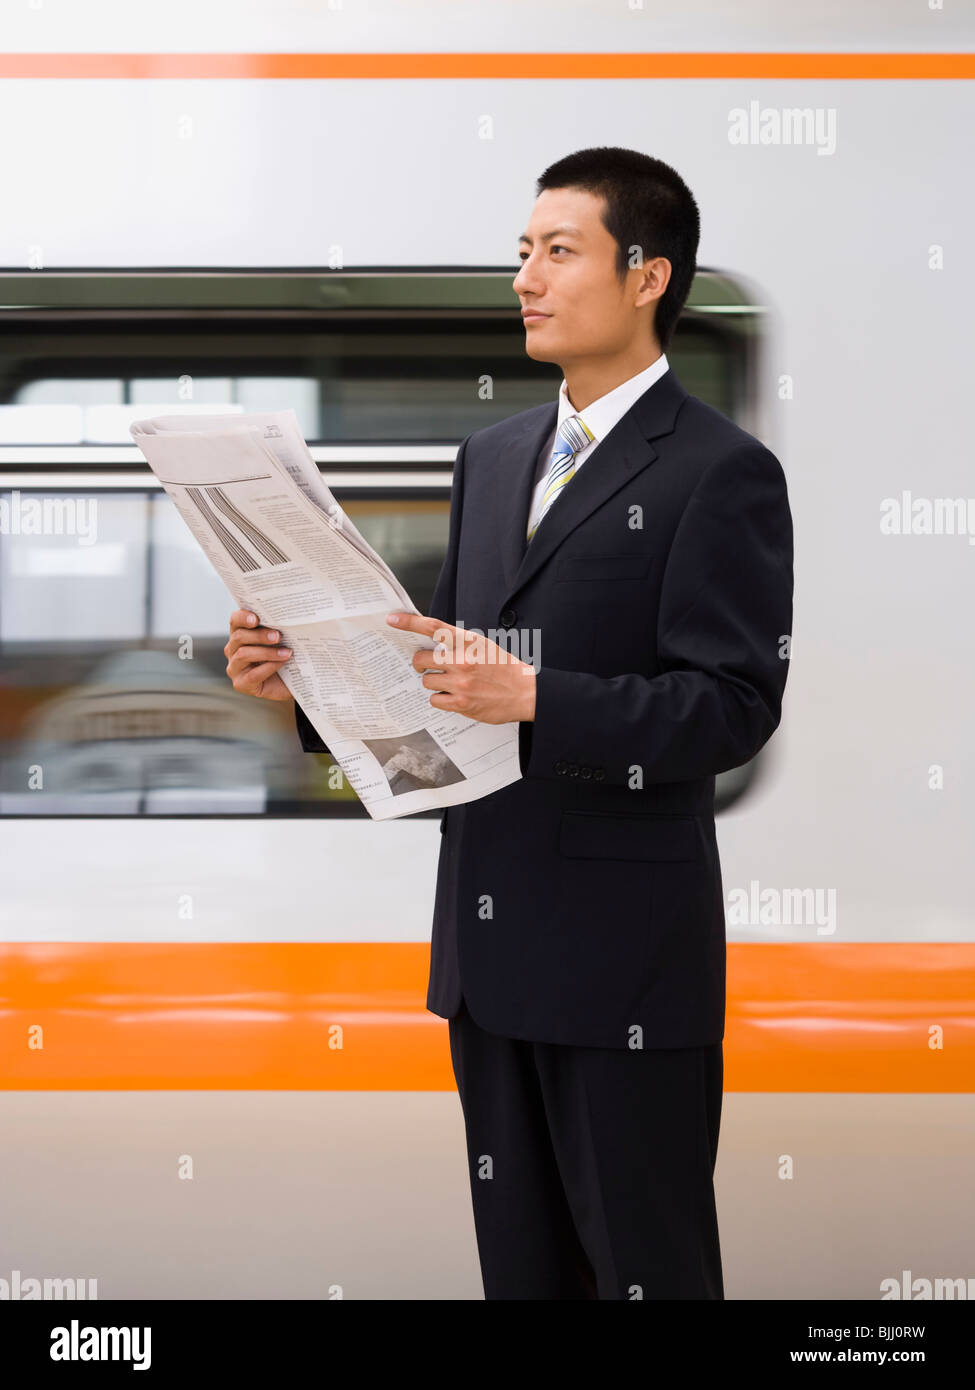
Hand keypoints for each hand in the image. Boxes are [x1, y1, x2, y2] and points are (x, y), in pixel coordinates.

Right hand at [224, 609, 293, 701]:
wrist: (291, 683)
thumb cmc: (284, 658)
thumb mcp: (281, 641)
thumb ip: (277, 629)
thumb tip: (287, 617)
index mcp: (240, 634)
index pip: (235, 620)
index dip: (243, 617)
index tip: (256, 618)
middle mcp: (233, 650)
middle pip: (239, 637)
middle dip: (259, 635)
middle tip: (278, 636)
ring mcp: (234, 668)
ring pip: (243, 655)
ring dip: (267, 652)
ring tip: (286, 652)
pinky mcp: (241, 684)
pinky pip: (252, 674)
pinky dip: (269, 667)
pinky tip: (282, 663)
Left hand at [387, 612, 535, 723]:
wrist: (526, 692)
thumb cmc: (504, 668)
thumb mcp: (483, 646)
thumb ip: (460, 644)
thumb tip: (434, 646)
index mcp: (469, 641)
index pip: (433, 627)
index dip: (409, 622)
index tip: (392, 619)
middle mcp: (462, 660)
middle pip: (421, 658)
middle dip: (421, 662)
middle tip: (427, 665)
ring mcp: (461, 682)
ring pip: (426, 680)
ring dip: (433, 682)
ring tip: (450, 683)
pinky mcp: (461, 703)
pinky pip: (434, 699)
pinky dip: (441, 698)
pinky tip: (454, 696)